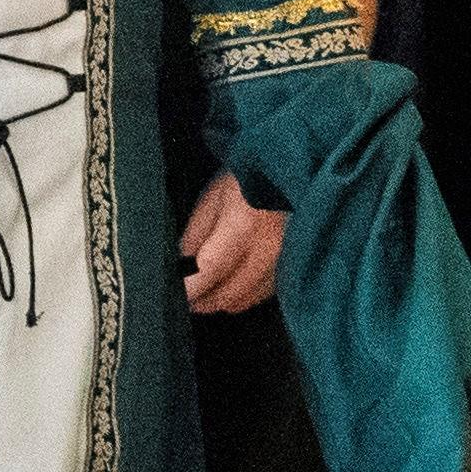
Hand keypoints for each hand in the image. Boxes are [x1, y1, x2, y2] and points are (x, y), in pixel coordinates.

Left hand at [180, 170, 287, 313]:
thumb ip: (195, 235)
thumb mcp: (214, 197)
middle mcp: (267, 249)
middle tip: (187, 297)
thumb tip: (181, 268)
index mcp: (242, 227)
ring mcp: (284, 260)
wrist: (294, 169)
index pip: (207, 272)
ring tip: (207, 292)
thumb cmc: (251, 177)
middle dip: (203, 301)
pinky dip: (245, 294)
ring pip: (246, 299)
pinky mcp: (294, 265)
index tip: (176, 296)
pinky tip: (234, 283)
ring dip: (223, 301)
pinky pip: (264, 293)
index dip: (188, 290)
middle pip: (228, 295)